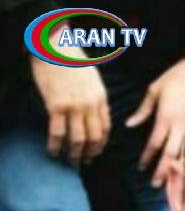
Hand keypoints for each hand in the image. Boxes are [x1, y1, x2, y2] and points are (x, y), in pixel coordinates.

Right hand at [31, 26, 110, 165]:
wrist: (55, 47)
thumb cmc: (73, 62)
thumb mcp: (93, 80)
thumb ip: (96, 99)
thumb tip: (97, 116)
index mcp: (101, 99)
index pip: (106, 128)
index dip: (102, 144)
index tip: (96, 152)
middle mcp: (91, 105)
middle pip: (94, 137)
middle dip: (90, 153)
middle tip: (84, 163)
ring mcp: (74, 106)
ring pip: (78, 139)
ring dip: (74, 154)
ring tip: (70, 162)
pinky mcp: (57, 106)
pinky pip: (58, 132)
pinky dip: (55, 145)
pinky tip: (52, 151)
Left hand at [125, 56, 184, 186]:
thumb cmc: (174, 78)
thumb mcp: (154, 90)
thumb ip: (143, 110)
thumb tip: (130, 125)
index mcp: (166, 117)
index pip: (155, 142)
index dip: (148, 156)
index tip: (141, 167)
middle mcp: (180, 125)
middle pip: (170, 154)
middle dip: (162, 170)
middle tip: (155, 184)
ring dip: (177, 169)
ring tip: (171, 181)